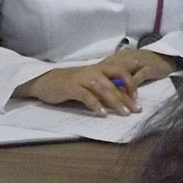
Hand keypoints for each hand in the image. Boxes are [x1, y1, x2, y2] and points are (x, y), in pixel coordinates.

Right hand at [12, 50, 175, 116]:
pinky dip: (95, 105)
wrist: (44, 81)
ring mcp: (81, 78)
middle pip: (114, 81)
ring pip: (102, 88)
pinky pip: (86, 96)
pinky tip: (102, 114)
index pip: (119, 72)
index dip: (130, 83)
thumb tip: (121, 97)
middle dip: (127, 96)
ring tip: (124, 113)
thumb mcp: (88, 82)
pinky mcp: (71, 87)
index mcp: (97, 69)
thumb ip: (103, 87)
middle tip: (136, 109)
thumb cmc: (69, 83)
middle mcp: (92, 71)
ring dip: (115, 101)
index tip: (138, 97)